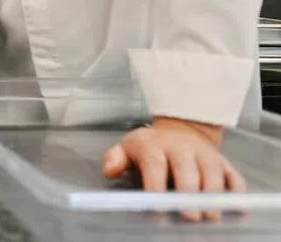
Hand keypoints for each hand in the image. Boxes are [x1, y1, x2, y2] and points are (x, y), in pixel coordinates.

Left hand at [102, 117, 244, 220]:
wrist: (182, 129)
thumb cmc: (151, 145)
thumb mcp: (128, 147)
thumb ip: (114, 158)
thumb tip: (110, 169)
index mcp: (154, 146)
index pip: (155, 164)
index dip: (155, 185)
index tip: (156, 207)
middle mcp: (182, 148)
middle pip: (188, 172)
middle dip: (189, 196)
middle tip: (189, 217)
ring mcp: (206, 155)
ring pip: (214, 176)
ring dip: (213, 197)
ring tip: (209, 216)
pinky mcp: (225, 163)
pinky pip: (235, 179)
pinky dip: (235, 194)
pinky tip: (231, 208)